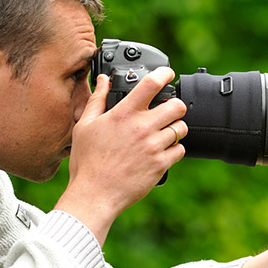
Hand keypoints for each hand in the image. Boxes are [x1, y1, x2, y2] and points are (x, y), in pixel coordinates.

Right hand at [55, 67, 186, 243]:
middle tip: (168, 112)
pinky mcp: (162, 164)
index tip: (167, 73)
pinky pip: (180, 150)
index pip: (151, 84)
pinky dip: (174, 150)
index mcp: (123, 114)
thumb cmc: (87, 162)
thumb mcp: (85, 126)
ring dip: (175, 129)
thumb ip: (97, 100)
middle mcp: (142, 128)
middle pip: (177, 106)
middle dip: (175, 107)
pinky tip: (161, 152)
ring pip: (182, 128)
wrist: (94, 195)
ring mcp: (154, 146)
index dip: (164, 74)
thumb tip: (102, 80)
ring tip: (163, 134)